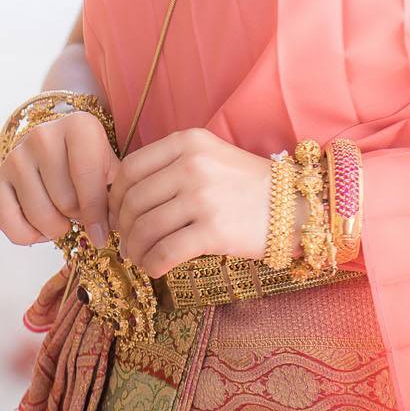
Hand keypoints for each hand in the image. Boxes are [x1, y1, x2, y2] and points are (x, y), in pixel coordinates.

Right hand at [0, 111, 117, 248]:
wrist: (57, 145)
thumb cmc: (88, 160)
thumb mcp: (110, 164)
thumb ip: (116, 190)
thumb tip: (114, 225)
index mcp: (78, 126)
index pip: (88, 177)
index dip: (97, 213)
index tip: (102, 234)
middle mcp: (43, 135)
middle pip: (64, 201)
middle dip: (78, 218)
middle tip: (81, 214)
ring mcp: (17, 155)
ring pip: (38, 214)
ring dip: (55, 228)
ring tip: (64, 219)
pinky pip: (6, 219)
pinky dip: (25, 235)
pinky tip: (40, 230)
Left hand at [107, 127, 284, 277]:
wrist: (294, 204)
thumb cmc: (246, 185)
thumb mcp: (209, 156)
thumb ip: (170, 167)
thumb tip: (123, 199)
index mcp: (188, 142)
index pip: (130, 168)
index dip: (115, 196)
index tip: (118, 214)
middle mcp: (192, 165)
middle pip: (133, 200)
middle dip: (123, 227)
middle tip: (126, 242)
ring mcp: (202, 197)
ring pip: (145, 229)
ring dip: (134, 250)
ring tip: (139, 257)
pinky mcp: (213, 230)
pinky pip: (165, 252)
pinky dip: (152, 265)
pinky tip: (155, 268)